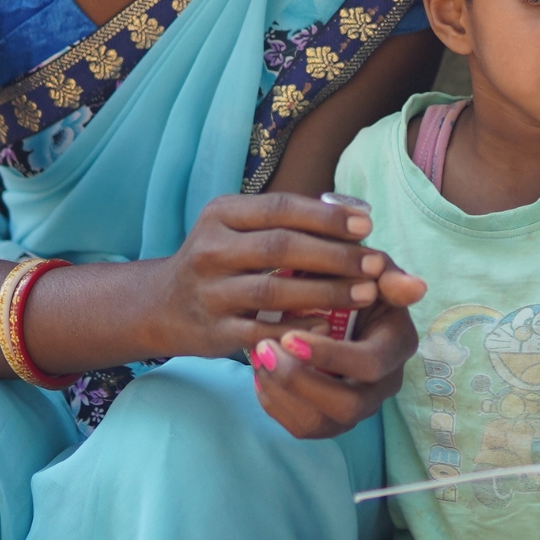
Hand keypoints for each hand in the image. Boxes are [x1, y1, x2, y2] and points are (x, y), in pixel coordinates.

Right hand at [143, 192, 419, 360]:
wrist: (162, 306)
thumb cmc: (223, 260)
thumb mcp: (242, 229)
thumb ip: (292, 222)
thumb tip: (361, 218)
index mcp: (222, 214)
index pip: (281, 207)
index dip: (326, 216)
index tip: (367, 224)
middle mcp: (210, 249)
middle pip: (281, 247)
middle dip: (335, 255)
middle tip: (377, 263)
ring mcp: (208, 292)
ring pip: (273, 291)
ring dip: (326, 292)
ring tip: (366, 293)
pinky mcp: (212, 332)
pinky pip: (261, 331)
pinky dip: (298, 327)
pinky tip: (331, 326)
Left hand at [249, 272, 425, 438]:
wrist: (339, 302)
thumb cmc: (355, 282)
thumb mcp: (373, 270)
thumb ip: (388, 275)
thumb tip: (416, 287)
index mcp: (398, 346)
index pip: (370, 364)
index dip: (329, 356)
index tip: (289, 337)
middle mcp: (384, 384)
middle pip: (348, 406)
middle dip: (300, 382)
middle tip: (265, 350)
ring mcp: (359, 406)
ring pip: (321, 423)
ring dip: (283, 394)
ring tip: (258, 359)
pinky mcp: (333, 419)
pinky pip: (302, 428)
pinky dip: (275, 405)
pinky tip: (261, 374)